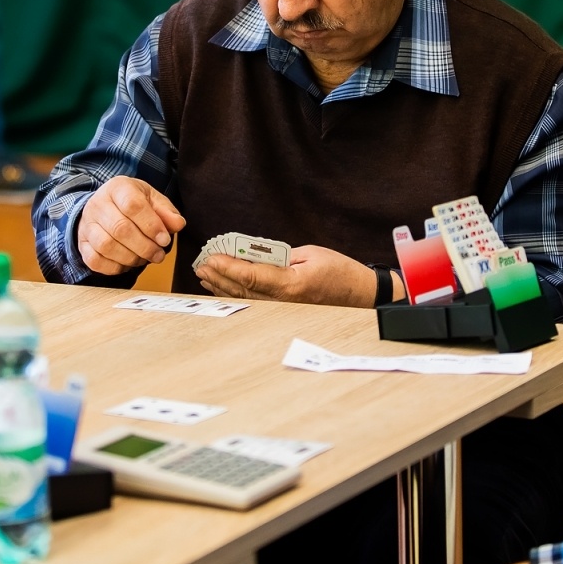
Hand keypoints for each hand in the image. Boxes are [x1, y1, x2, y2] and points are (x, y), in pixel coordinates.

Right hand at [77, 176, 185, 273]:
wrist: (105, 207)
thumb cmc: (132, 203)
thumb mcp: (152, 199)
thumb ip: (166, 211)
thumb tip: (178, 224)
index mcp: (117, 188)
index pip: (132, 206)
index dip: (151, 225)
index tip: (164, 239)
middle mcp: (98, 204)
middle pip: (120, 229)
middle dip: (144, 247)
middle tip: (158, 254)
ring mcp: (87, 225)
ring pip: (107, 246)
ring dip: (131, 258)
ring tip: (145, 258)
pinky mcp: (82, 244)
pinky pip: (95, 261)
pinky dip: (115, 267)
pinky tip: (128, 263)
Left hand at [195, 243, 375, 306]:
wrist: (360, 295)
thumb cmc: (340, 272)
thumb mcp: (311, 254)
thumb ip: (280, 255)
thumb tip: (255, 255)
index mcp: (292, 284)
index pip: (251, 276)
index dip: (228, 267)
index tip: (212, 258)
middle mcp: (284, 301)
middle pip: (244, 289)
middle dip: (219, 277)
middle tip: (201, 264)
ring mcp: (284, 309)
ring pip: (246, 298)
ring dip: (224, 286)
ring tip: (205, 275)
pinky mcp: (285, 310)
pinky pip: (255, 302)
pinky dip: (237, 293)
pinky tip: (224, 288)